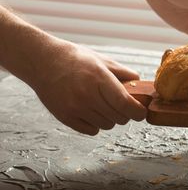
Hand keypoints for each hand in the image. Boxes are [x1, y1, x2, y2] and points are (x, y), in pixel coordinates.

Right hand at [32, 41, 146, 134]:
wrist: (43, 62)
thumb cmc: (75, 59)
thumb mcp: (102, 60)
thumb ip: (123, 73)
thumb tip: (141, 83)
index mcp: (99, 78)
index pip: (125, 104)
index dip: (138, 111)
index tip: (142, 112)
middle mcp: (87, 95)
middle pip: (119, 118)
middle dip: (126, 114)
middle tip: (123, 105)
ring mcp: (75, 108)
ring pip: (107, 125)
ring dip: (111, 119)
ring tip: (105, 106)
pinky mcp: (65, 117)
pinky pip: (91, 130)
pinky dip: (96, 124)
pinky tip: (92, 111)